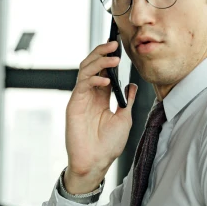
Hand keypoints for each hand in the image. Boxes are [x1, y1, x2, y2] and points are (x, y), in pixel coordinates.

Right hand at [65, 40, 137, 177]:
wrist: (96, 161)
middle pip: (92, 66)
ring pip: (85, 70)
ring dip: (99, 61)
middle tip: (114, 43)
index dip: (110, 58)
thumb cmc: (108, 145)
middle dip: (102, 53)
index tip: (120, 48)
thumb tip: (132, 85)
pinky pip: (82, 85)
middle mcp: (90, 95)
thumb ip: (126, 101)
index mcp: (101, 98)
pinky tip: (105, 80)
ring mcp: (81, 99)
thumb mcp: (124, 119)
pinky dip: (93, 79)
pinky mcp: (74, 105)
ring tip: (113, 58)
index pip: (104, 71)